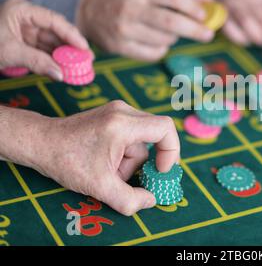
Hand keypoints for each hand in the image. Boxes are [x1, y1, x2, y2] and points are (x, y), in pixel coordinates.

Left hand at [0, 0, 90, 80]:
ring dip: (64, 56)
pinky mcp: (24, 42)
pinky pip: (44, 50)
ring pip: (51, 42)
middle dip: (70, 48)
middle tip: (87, 61)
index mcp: (21, 9)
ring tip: (79, 68)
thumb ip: (37, 62)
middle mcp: (26, 17)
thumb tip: (61, 75)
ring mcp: (25, 29)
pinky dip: (54, 60)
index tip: (84, 49)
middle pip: (55, 31)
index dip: (72, 35)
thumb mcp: (10, 53)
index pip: (53, 20)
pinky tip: (65, 68)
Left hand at [0, 101, 179, 215]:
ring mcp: (118, 110)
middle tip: (123, 176)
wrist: (40, 142)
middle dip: (142, 162)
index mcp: (123, 124)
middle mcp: (124, 111)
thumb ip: (129, 199)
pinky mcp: (113, 115)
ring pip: (140, 139)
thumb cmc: (67, 161)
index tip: (159, 171)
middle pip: (153, 137)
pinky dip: (124, 152)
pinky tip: (105, 160)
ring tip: (107, 170)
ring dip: (129, 160)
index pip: (165, 128)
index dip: (171, 151)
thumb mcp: (99, 186)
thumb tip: (151, 201)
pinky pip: (131, 135)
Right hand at [77, 0, 213, 61]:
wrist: (88, 10)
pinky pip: (153, 53)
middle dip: (195, 30)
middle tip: (208, 35)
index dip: (194, 9)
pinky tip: (155, 41)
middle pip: (172, 23)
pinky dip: (161, 49)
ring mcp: (124, 30)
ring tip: (169, 32)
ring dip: (174, 38)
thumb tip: (210, 4)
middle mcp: (131, 8)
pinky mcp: (120, 47)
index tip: (205, 17)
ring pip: (164, 40)